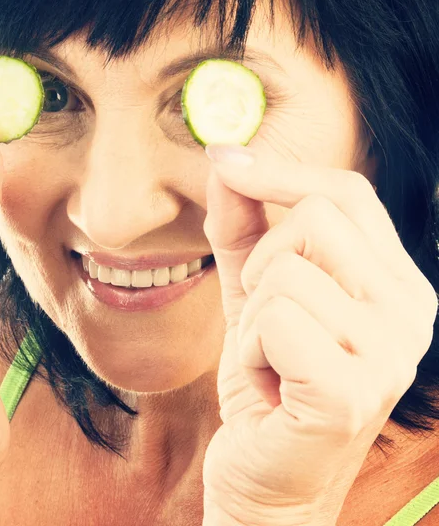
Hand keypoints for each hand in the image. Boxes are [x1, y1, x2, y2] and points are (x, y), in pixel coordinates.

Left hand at [200, 145, 437, 525]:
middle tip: (267, 318)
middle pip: (314, 218)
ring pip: (284, 271)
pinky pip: (273, 320)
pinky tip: (271, 385)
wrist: (266, 473)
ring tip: (271, 359)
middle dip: (262, 263)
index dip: (280, 171)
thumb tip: (226, 164)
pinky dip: (251, 351)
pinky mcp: (348, 392)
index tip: (225, 160)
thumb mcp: (252, 292)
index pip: (346, 193)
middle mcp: (407, 310)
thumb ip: (242, 229)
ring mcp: (387, 353)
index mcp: (393, 281)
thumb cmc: (269, 378)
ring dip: (253, 319)